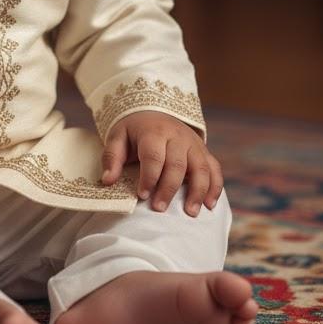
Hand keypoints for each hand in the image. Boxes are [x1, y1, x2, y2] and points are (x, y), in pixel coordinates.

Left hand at [100, 110, 223, 216]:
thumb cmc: (134, 130)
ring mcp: (193, 143)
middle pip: (177, 164)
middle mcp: (177, 136)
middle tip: (159, 208)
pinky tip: (209, 205)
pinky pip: (214, 168)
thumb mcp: (117, 136)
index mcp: (154, 132)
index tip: (142, 195)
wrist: (154, 111)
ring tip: (190, 212)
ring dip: (197, 191)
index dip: (149, 177)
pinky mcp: (204, 150)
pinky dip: (215, 187)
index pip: (153, 156)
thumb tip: (107, 181)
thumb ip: (112, 157)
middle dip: (169, 188)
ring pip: (201, 167)